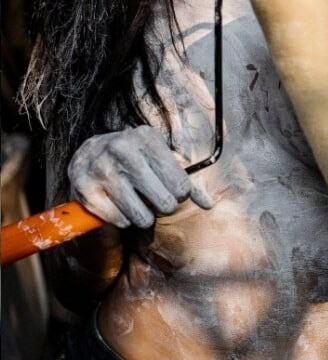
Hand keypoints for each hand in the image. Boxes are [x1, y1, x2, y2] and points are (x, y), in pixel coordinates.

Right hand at [68, 124, 213, 228]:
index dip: (179, 193)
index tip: (172, 188)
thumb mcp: (162, 160)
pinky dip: (123, 219)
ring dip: (143, 215)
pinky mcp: (85, 190)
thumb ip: (189, 182)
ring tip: (135, 200)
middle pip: (164, 203)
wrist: (88, 155)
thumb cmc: (136, 159)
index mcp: (146, 138)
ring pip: (142, 217)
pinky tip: (118, 203)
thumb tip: (210, 204)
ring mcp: (101, 170)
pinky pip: (120, 221)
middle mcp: (122, 149)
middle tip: (154, 196)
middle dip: (163, 205)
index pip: (181, 184)